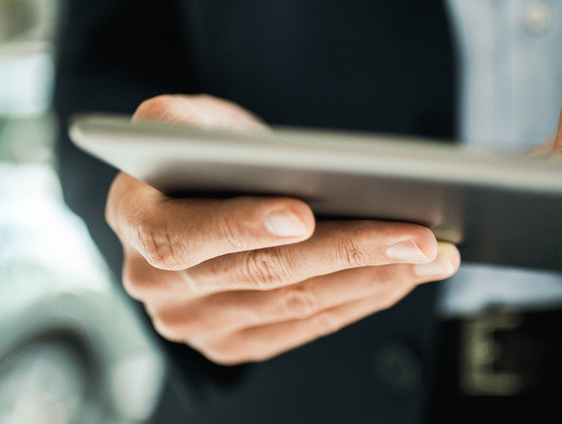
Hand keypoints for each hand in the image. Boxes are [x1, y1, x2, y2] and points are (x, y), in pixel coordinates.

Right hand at [107, 94, 460, 364]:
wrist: (193, 197)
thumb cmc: (194, 151)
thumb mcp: (179, 117)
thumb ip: (186, 123)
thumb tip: (240, 149)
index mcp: (132, 220)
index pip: (179, 235)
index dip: (241, 226)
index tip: (303, 213)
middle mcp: (153, 283)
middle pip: (260, 274)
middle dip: (347, 251)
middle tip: (414, 233)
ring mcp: (194, 323)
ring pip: (294, 304)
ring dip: (371, 278)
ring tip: (429, 252)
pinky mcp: (234, 343)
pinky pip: (307, 327)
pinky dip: (361, 299)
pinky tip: (403, 274)